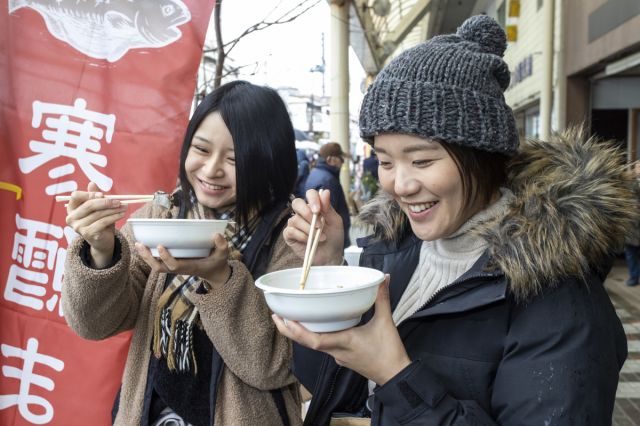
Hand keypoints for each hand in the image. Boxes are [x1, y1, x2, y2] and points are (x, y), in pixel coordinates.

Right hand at [65, 182, 127, 267]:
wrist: (102, 241)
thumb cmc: (99, 221)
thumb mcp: (97, 208)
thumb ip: (94, 196)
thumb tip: (92, 183)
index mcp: (71, 209)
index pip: (76, 196)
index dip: (89, 194)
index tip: (103, 194)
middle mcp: (71, 218)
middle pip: (89, 205)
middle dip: (106, 202)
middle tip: (119, 201)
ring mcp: (78, 227)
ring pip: (98, 214)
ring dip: (114, 209)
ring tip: (124, 206)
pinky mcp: (88, 234)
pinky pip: (103, 222)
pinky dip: (114, 217)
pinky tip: (122, 214)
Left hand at [134, 233, 230, 287]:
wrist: (213, 273)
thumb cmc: (217, 263)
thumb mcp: (223, 255)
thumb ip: (222, 245)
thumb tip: (217, 235)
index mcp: (190, 266)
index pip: (175, 265)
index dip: (166, 257)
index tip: (160, 246)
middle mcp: (180, 268)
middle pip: (159, 268)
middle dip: (148, 258)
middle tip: (140, 244)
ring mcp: (175, 268)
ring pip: (157, 266)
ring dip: (146, 257)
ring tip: (138, 244)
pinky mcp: (173, 265)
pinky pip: (158, 262)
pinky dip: (149, 256)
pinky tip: (144, 246)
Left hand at [272, 277, 410, 384]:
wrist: (396, 376)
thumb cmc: (389, 352)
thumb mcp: (386, 322)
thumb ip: (382, 299)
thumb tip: (382, 279)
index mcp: (344, 342)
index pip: (315, 340)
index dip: (297, 331)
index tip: (285, 319)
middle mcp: (337, 351)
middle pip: (307, 343)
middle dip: (290, 330)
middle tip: (276, 316)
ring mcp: (338, 356)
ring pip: (313, 345)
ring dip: (300, 333)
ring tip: (289, 318)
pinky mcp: (343, 358)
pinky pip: (323, 346)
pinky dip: (313, 336)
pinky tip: (313, 326)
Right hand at [284, 189, 343, 265]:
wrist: (330, 256)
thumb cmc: (334, 237)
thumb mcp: (335, 222)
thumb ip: (328, 208)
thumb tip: (325, 192)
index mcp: (315, 206)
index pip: (310, 194)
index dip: (312, 199)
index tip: (318, 210)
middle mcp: (303, 213)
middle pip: (297, 203)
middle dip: (307, 213)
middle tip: (319, 225)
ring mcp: (295, 224)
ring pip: (295, 219)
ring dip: (309, 229)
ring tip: (321, 237)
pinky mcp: (290, 235)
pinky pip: (290, 231)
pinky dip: (301, 236)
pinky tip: (309, 241)